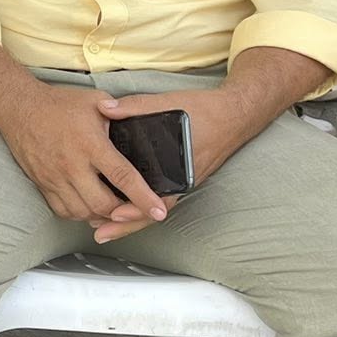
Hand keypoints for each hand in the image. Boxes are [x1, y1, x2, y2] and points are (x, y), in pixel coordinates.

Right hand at [0, 83, 169, 224]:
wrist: (18, 108)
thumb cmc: (58, 103)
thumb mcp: (95, 101)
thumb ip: (120, 116)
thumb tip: (140, 129)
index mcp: (90, 144)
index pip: (122, 176)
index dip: (143, 197)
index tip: (159, 210)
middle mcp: (72, 165)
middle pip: (103, 204)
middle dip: (123, 212)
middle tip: (135, 209)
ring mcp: (55, 177)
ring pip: (83, 212)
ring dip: (101, 215)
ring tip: (112, 208)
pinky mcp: (42, 184)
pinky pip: (63, 211)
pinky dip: (79, 214)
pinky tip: (88, 205)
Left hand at [88, 88, 257, 238]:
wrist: (234, 114)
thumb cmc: (205, 110)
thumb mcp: (168, 103)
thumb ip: (135, 106)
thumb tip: (104, 108)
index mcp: (178, 167)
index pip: (157, 196)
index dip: (135, 208)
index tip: (114, 214)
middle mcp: (181, 179)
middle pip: (153, 210)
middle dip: (127, 224)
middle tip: (102, 233)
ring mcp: (181, 181)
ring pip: (155, 206)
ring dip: (131, 218)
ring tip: (105, 227)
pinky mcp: (179, 178)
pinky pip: (159, 197)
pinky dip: (141, 205)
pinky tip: (122, 207)